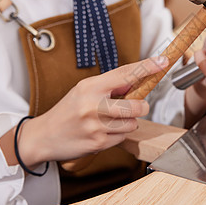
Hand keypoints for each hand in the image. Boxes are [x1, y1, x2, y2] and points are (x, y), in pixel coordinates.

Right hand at [16, 56, 167, 166]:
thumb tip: (137, 81)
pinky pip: (123, 137)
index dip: (146, 67)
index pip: (125, 74)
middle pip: (137, 105)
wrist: (44, 135)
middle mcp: (93, 105)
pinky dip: (118, 135)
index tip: (162, 62)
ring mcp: (96, 125)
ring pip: (132, 123)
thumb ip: (109, 86)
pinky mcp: (98, 142)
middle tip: (135, 106)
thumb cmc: (68, 111)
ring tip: (111, 121)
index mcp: (90, 86)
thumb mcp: (84, 90)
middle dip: (141, 106)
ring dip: (128, 122)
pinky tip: (103, 131)